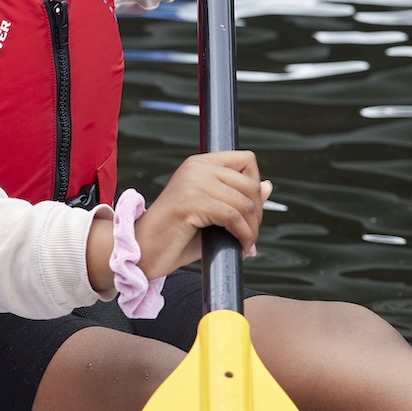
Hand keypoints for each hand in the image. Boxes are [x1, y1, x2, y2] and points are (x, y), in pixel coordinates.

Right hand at [131, 151, 271, 279]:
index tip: (250, 212)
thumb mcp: (212, 214)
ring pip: (245, 202)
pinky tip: (241, 248)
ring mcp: (193, 182)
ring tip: (246, 245)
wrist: (143, 250)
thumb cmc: (176, 235)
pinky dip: (244, 235)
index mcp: (199, 163)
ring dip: (252, 229)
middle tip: (250, 236)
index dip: (255, 187)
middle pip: (250, 184)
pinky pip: (233, 217)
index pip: (246, 160)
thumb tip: (268, 186)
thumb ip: (238, 199)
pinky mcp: (191, 202)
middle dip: (257, 214)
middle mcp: (196, 167)